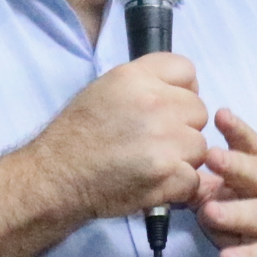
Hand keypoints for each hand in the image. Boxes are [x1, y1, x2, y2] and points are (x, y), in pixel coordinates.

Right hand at [27, 55, 210, 221]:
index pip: (186, 70)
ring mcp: (163, 139)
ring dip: (183, 159)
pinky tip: (155, 183)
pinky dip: (178, 186)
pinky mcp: (167, 173)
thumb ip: (144, 84)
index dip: (182, 90)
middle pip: (199, 110)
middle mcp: (153, 102)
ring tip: (153, 164)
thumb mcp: (104, 90)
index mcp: (136, 77)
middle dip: (184, 127)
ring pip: (200, 146)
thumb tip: (178, 91)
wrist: (57, 177)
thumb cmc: (76, 136)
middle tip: (158, 141)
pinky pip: (194, 178)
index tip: (171, 107)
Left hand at [192, 111, 256, 256]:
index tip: (220, 114)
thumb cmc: (253, 220)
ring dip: (234, 213)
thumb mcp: (232, 197)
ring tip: (209, 212)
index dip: (238, 131)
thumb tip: (172, 170)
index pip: (253, 147)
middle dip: (236, 165)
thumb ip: (206, 185)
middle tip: (211, 157)